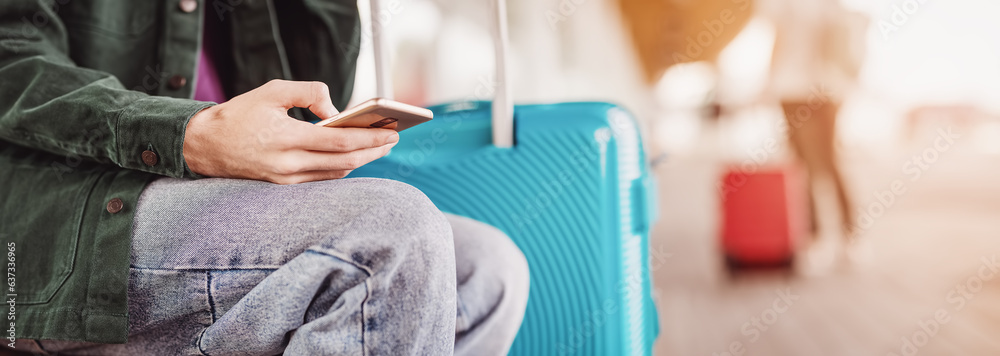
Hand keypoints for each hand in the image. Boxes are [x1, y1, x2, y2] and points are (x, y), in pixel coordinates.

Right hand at [183, 80, 398, 183]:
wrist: (204, 145)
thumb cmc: (240, 114)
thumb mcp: (272, 91)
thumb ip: (308, 93)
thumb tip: (337, 111)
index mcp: (286, 138)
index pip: (340, 142)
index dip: (370, 139)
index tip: (391, 132)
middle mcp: (288, 164)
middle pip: (344, 162)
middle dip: (373, 151)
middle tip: (393, 140)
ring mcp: (286, 179)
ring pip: (335, 174)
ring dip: (361, 162)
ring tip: (379, 147)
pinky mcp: (283, 186)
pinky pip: (321, 180)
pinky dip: (342, 169)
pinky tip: (354, 158)